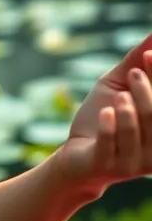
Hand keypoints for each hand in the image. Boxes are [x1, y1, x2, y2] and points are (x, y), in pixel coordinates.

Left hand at [55, 33, 151, 196]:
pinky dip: (110, 127)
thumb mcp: (117, 84)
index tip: (149, 55)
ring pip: (138, 133)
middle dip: (148, 93)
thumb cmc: (103, 115)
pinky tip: (106, 111)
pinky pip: (111, 145)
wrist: (76, 153)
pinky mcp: (107, 165)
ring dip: (129, 112)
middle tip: (133, 72)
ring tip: (119, 95)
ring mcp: (133, 162)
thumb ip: (136, 62)